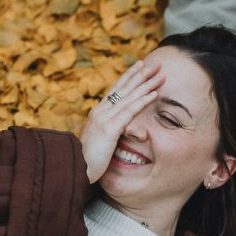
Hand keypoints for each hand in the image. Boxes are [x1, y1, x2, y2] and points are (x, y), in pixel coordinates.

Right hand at [80, 59, 164, 182]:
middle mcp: (100, 111)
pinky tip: (155, 94)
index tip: (140, 66)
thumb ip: (108, 131)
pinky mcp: (110, 129)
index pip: (116, 90)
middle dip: (141, 75)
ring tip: (160, 76)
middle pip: (124, 88)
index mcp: (98, 113)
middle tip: (156, 64)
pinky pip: (130, 111)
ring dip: (147, 84)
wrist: (75, 170)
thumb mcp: (99, 141)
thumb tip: (117, 130)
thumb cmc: (87, 160)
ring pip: (130, 97)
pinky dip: (143, 101)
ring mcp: (104, 119)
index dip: (129, 77)